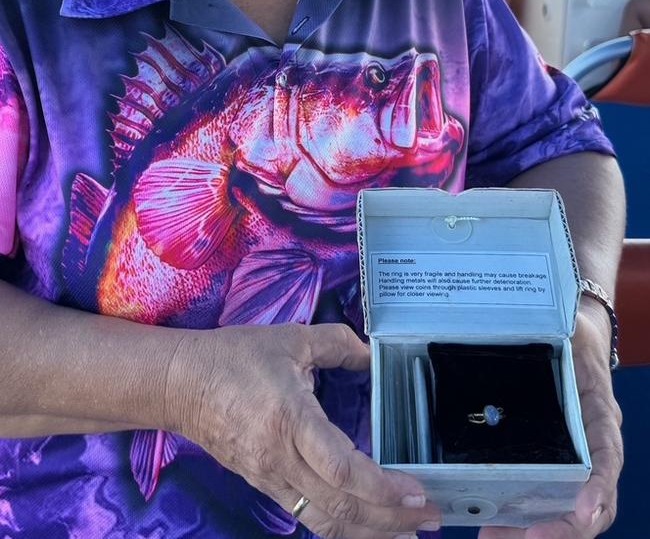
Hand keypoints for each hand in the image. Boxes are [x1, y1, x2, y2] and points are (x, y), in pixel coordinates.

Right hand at [164, 322, 441, 538]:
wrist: (180, 383)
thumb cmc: (234, 357)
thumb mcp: (291, 339)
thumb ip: (337, 344)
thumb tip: (372, 354)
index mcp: (291, 421)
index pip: (342, 472)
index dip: (383, 489)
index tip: (417, 492)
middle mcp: (280, 460)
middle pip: (340, 509)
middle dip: (390, 520)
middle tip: (430, 517)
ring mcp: (270, 479)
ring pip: (325, 522)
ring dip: (370, 532)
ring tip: (408, 530)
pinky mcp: (263, 485)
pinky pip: (307, 516)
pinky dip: (343, 526)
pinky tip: (367, 523)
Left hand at [478, 299, 622, 538]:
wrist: (574, 334)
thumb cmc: (571, 334)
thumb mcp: (571, 331)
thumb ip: (562, 332)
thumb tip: (538, 323)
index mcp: (600, 414)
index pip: (608, 458)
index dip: (599, 488)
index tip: (584, 510)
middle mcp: (593, 445)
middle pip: (590, 502)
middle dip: (562, 529)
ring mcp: (574, 456)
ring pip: (568, 510)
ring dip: (538, 532)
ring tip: (495, 538)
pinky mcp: (549, 460)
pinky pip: (544, 498)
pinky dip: (523, 518)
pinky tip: (493, 526)